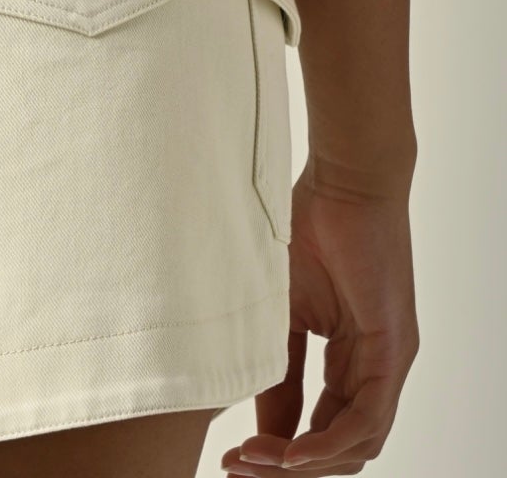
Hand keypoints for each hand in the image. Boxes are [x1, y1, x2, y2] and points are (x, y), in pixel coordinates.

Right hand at [220, 160, 418, 474]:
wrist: (342, 178)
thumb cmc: (311, 226)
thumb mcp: (281, 312)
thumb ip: (276, 370)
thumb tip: (261, 427)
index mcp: (351, 360)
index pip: (322, 430)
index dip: (279, 452)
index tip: (232, 458)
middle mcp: (375, 369)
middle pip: (340, 449)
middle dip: (287, 469)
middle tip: (238, 468)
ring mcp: (388, 362)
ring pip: (356, 444)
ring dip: (305, 464)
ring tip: (256, 460)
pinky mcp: (392, 349)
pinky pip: (366, 419)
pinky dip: (328, 442)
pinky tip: (290, 451)